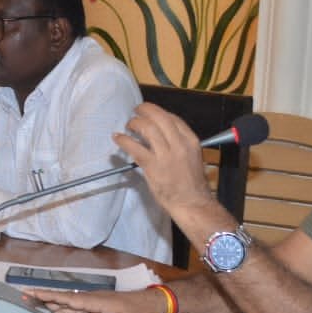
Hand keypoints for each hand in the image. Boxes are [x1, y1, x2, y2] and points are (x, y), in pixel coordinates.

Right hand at [25, 287, 165, 312]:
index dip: (49, 296)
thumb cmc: (137, 312)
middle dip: (44, 297)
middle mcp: (90, 299)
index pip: (67, 298)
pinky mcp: (96, 307)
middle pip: (63, 298)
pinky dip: (64, 309)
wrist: (150, 303)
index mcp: (94, 300)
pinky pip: (76, 307)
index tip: (32, 292)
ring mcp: (93, 302)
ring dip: (52, 304)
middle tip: (24, 296)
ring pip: (68, 303)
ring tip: (35, 304)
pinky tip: (57, 312)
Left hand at [115, 103, 218, 217]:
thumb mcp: (193, 156)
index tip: (150, 114)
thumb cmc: (192, 183)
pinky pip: (134, 148)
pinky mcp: (152, 166)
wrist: (192, 203)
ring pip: (147, 128)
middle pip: (160, 117)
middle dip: (145, 110)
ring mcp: (166, 155)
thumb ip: (180, 144)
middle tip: (136, 110)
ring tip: (129, 124)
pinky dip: (124, 140)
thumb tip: (163, 135)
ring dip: (134, 123)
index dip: (159, 112)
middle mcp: (179, 144)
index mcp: (191, 141)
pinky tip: (118, 138)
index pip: (173, 118)